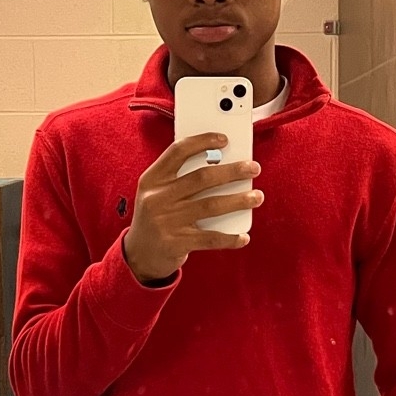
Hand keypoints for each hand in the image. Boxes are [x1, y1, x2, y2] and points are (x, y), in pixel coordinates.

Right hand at [122, 133, 263, 282]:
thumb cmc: (157, 217)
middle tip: (253, 168)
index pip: (178, 151)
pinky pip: (211, 238)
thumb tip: (224, 165)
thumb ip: (181, 179)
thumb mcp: (158, 193)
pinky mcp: (176, 243)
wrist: (139, 255)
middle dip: (233, 171)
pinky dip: (230, 237)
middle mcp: (157, 198)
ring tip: (257, 197)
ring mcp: (166, 221)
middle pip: (202, 177)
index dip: (203, 142)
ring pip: (211, 205)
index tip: (224, 140)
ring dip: (239, 200)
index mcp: (152, 179)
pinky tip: (244, 236)